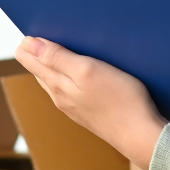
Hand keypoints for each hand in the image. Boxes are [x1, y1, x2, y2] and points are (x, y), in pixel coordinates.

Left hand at [14, 37, 167, 169]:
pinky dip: (65, 78)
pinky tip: (74, 76)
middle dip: (37, 55)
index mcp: (57, 85)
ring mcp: (74, 108)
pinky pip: (69, 92)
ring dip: (51, 66)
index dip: (29, 46)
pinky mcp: (89, 114)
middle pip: (41, 72)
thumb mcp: (87, 70)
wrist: (140, 136)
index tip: (29, 33)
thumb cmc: (119, 100)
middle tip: (34, 39)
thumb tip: (28, 45)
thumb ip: (57, 58)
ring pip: (55, 83)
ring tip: (50, 53)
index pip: (32, 62)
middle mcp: (61, 98)